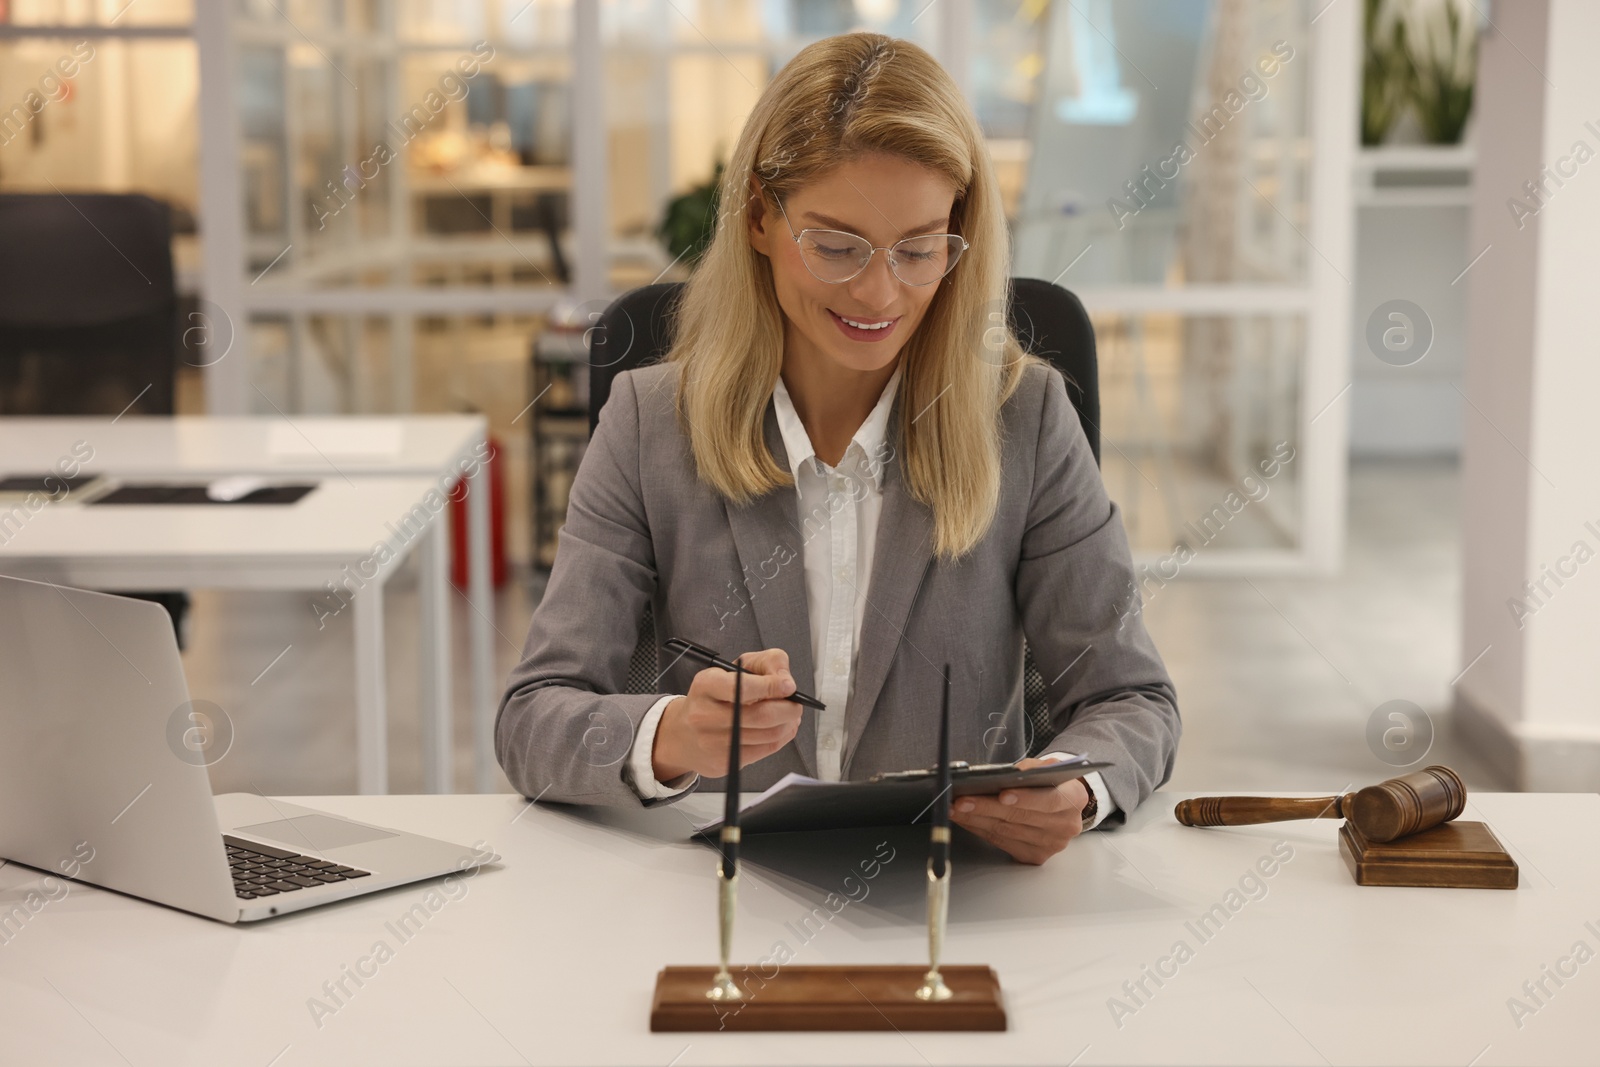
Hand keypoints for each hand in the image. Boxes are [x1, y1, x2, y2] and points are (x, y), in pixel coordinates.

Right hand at [651, 647, 802, 780]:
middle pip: (761, 715)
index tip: (789, 686)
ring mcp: (712, 742)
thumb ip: (767, 664)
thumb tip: (786, 682)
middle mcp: (704, 714)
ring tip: (790, 716)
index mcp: (706, 685)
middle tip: (796, 704)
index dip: (772, 686)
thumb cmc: (716, 696)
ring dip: (788, 725)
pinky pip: (764, 751)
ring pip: (768, 735)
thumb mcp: (736, 668)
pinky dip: (781, 739)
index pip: (742, 687)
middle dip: (788, 709)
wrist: (684, 733)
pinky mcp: (723, 763)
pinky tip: (781, 729)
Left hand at [949, 756, 1089, 864]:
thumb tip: (1005, 776)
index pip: (1050, 800)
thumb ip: (1030, 769)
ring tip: (957, 808)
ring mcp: (1052, 844)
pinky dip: (980, 830)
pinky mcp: (1036, 856)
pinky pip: (1002, 843)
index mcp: (1074, 798)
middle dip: (986, 807)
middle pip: (1021, 818)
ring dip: (976, 820)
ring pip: (1007, 832)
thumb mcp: (1047, 766)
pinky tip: (966, 820)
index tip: (1002, 794)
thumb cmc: (1049, 781)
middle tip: (962, 800)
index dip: (1025, 798)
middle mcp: (1066, 825)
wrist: (1063, 803)